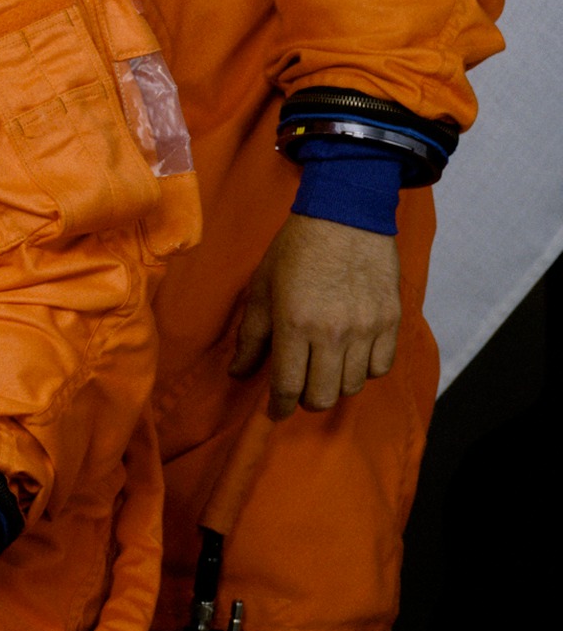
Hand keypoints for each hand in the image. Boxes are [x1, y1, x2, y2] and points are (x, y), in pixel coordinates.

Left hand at [231, 212, 402, 415]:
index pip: (287, 385)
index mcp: (294, 323)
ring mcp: (367, 328)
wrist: (346, 217)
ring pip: (352, 385)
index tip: (274, 412)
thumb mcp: (262, 288)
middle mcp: (333, 332)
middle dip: (306, 401)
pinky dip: (364, 371)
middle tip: (298, 390)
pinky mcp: (392, 321)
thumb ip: (252, 336)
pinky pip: (381, 368)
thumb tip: (238, 373)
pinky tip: (350, 357)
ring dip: (334, 385)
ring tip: (322, 368)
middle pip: (323, 395)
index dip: (278, 407)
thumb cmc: (295, 251)